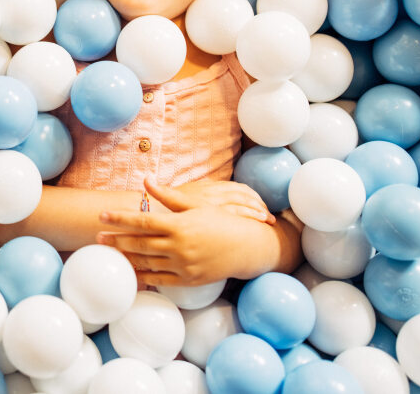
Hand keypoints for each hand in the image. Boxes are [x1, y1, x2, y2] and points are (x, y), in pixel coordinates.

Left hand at [96, 206, 280, 285]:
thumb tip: (145, 179)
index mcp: (179, 224)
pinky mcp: (188, 280)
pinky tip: (130, 273)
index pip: (142, 221)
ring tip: (109, 253)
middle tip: (97, 237)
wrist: (248, 248)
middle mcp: (179, 246)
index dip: (120, 219)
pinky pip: (159, 280)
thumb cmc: (221, 222)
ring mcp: (183, 265)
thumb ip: (167, 194)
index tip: (102, 215)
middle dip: (116, 240)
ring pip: (146, 263)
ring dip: (126, 258)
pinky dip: (143, 277)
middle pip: (139, 243)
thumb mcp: (196, 204)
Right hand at [147, 176, 273, 222]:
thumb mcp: (182, 198)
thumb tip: (206, 202)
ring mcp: (213, 208)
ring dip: (258, 215)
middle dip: (259, 207)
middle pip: (245, 198)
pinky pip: (236, 221)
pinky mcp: (212, 220)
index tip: (260, 206)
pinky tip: (256, 232)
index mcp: (209, 188)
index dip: (252, 197)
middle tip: (270, 218)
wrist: (149, 212)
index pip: (238, 189)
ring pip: (244, 209)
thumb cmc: (164, 207)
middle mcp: (213, 196)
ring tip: (268, 224)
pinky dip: (250, 224)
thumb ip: (196, 198)